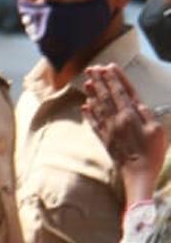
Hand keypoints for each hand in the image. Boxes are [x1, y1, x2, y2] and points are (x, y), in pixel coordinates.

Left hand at [83, 64, 166, 203]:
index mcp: (131, 115)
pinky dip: (89, 114)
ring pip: (98, 107)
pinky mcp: (104, 140)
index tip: (109, 67)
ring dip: (92, 93)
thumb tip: (137, 103)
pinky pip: (94, 124)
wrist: (138, 175)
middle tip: (92, 68)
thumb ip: (146, 115)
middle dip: (100, 81)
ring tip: (87, 82)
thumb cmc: (153, 154)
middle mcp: (117, 120)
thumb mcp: (157, 131)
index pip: (121, 91)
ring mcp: (109, 130)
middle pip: (107, 96)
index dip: (115, 78)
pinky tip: (85, 106)